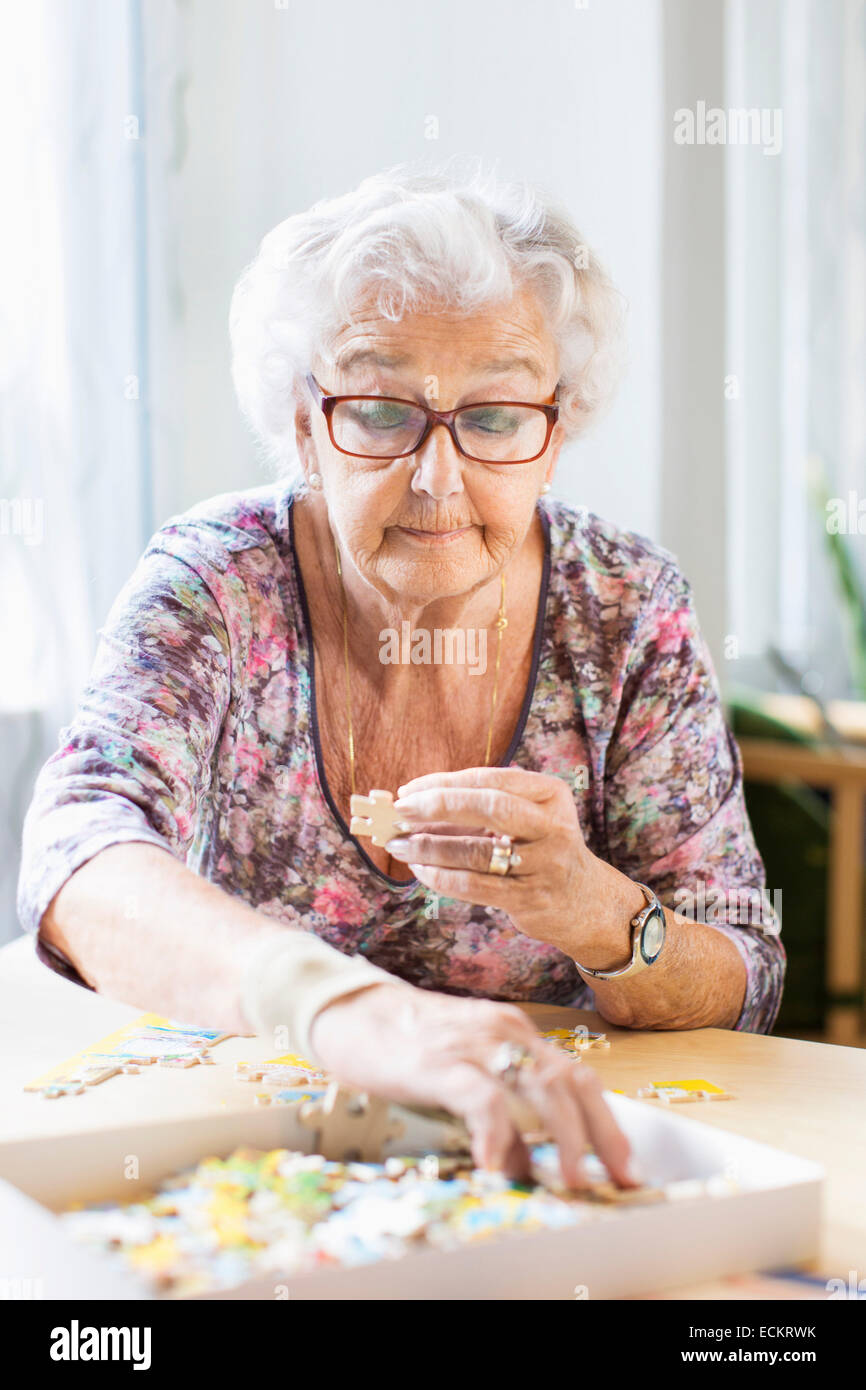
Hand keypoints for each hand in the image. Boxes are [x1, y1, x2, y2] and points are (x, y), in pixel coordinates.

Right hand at [309, 980, 636, 1189]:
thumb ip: (501, 1110)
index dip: (608, 1121)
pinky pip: (482, 1097)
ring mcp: (474, 1044)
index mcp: (515, 1033)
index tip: (626, 1165)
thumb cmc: (403, 1045)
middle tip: (620, 1179)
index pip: (577, 1076)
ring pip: (540, 1087)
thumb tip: (531, 1165)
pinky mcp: (440, 1060)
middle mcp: (504, 1033)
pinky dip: (497, 1133)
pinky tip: (497, 1166)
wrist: (347, 1009)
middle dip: (603, 1134)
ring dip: (564, 1138)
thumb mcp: (463, 1073)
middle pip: (571, 1082)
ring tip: (573, 1181)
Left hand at [385, 766, 603, 954]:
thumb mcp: (524, 820)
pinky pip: (474, 885)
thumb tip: (413, 806)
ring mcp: (544, 864)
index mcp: (550, 794)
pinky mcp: (531, 898)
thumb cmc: (539, 851)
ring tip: (400, 845)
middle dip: (438, 806)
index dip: (446, 783)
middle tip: (400, 812)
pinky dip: (440, 876)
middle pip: (490, 807)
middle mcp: (552, 826)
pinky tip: (420, 869)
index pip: (491, 780)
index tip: (409, 790)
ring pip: (476, 852)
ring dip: (429, 847)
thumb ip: (478, 810)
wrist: (586, 902)